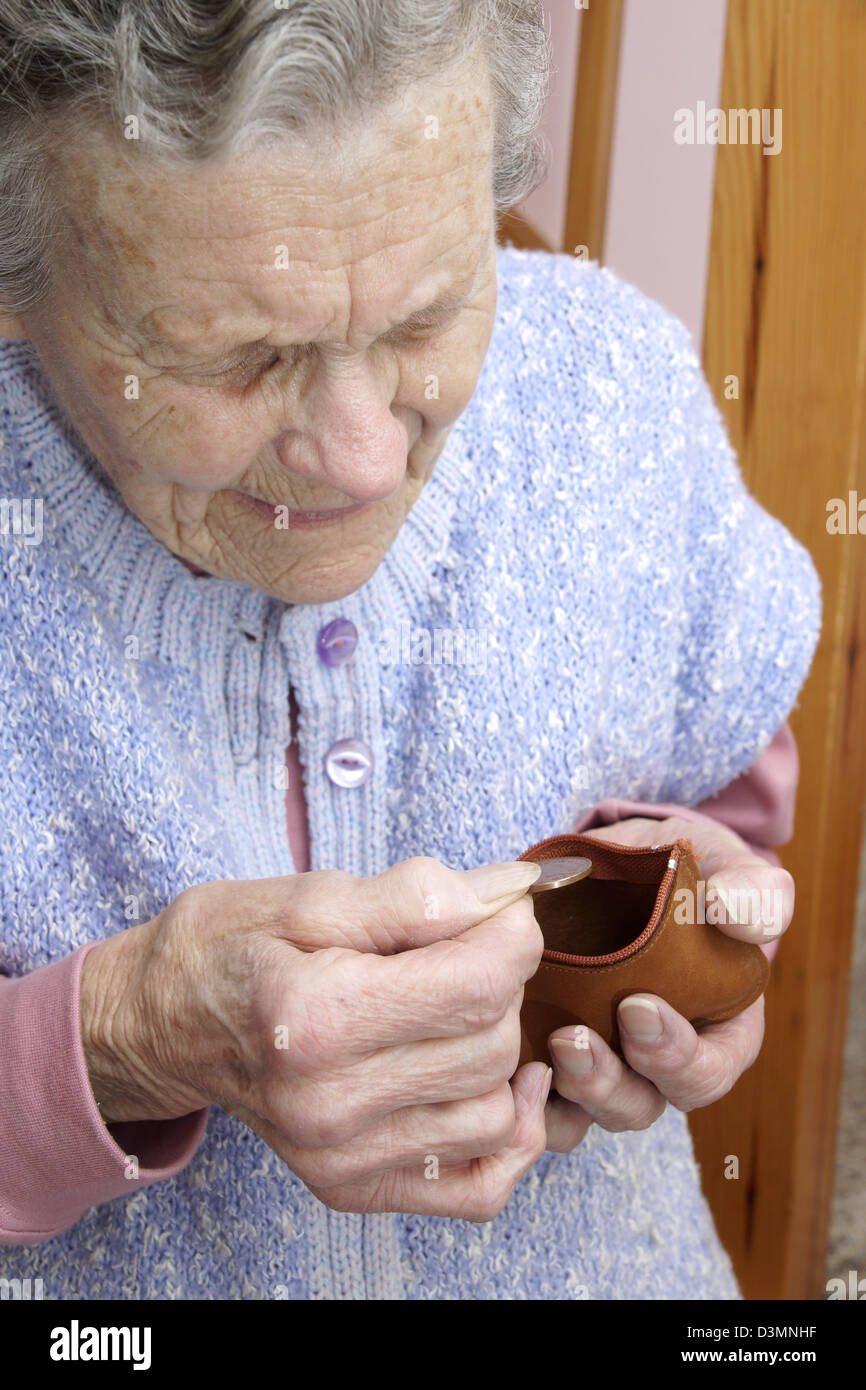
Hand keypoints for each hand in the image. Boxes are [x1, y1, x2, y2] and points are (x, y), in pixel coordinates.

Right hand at [80, 858, 552, 1220]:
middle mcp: (328, 1103)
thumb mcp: (308, 896)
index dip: (513, 935)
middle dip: (500, 983)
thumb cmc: (228, 947)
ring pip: (496, 1112)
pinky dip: (506, 1136)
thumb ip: (415, 895)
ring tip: (457, 1010)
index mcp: (315, 1017)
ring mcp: (340, 1159)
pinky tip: (491, 1085)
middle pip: (491, 1043)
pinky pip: (479, 1188)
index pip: (478, 985)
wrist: (160, 1026)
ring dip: (499, 1051)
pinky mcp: (352, 1188)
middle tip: (462, 950)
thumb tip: (511, 895)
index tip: (500, 910)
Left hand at [540, 816, 791, 1152]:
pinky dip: (521, 1088)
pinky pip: (536, 1095)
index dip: (676, 1057)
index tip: (638, 1007)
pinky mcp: (549, 1048)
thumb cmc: (689, 876)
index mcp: (716, 1035)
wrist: (623, 863)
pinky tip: (506, 1056)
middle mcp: (657, 1062)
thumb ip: (754, 894)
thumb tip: (736, 914)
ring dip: (565, 1088)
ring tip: (546, 1043)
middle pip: (640, 1104)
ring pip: (585, 1110)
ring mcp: (602, 1060)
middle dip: (609, 1084)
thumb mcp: (730, 873)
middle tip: (574, 1040)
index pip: (706, 1074)